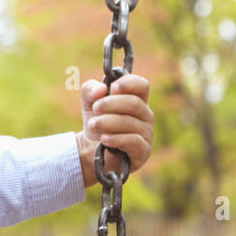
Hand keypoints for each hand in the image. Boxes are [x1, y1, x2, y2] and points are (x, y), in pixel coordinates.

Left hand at [77, 73, 153, 188]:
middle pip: (134, 103)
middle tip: (95, 108)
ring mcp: (147, 133)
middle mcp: (145, 115)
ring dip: (108, 122)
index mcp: (137, 99)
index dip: (129, 84)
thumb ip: (90, 90)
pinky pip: (133, 141)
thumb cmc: (96, 123)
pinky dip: (116, 139)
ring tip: (92, 125)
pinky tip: (104, 139)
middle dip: (111, 104)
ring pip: (130, 123)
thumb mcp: (88, 103)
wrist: (90, 151)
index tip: (113, 87)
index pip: (142, 86)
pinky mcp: (143, 151)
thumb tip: (101, 89)